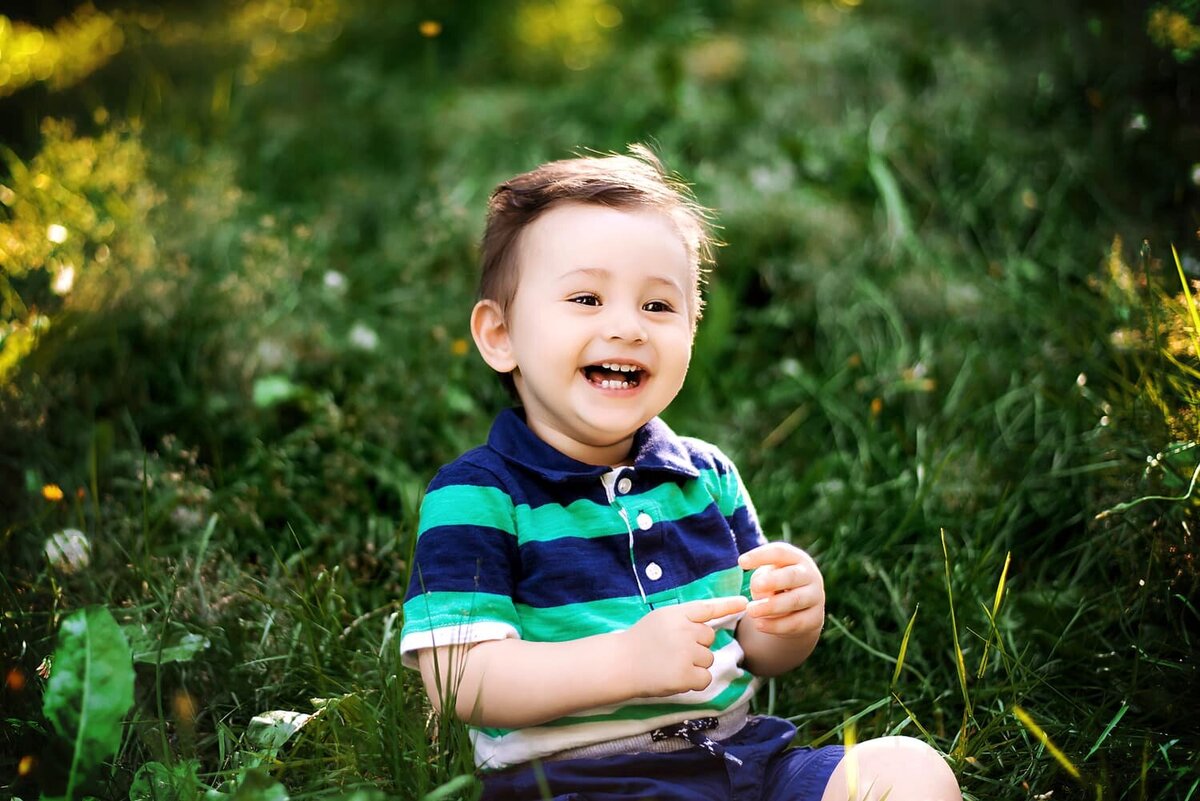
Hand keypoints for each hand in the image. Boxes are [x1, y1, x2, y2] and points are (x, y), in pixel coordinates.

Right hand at [619, 595, 747, 697]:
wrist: (620, 664)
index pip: (708, 608)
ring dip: (695, 664)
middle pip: (709, 638)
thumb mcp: (661, 619)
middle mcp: (684, 630)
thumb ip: (684, 619)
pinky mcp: (686, 674)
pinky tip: (676, 677)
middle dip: (697, 645)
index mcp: (677, 614)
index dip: (728, 605)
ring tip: (671, 664)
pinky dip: (694, 681)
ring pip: (708, 659)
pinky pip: (705, 678)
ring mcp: (685, 652)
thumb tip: (709, 628)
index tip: (745, 603)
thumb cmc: (641, 642)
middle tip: (673, 651)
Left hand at [738, 542, 824, 638]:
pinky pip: (796, 622)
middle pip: (792, 576)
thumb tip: (760, 593)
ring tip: (751, 611)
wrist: (800, 608)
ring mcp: (816, 597)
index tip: (741, 562)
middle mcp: (810, 575)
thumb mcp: (768, 575)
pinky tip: (759, 625)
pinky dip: (776, 625)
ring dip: (771, 606)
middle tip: (755, 587)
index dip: (760, 556)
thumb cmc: (777, 584)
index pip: (779, 552)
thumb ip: (761, 578)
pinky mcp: (815, 618)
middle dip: (773, 581)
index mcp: (796, 558)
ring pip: (795, 600)